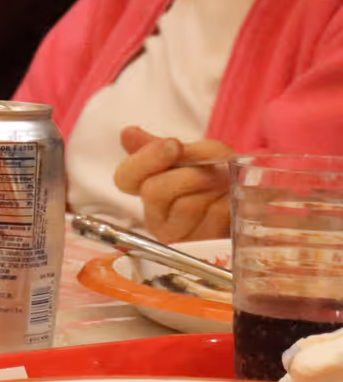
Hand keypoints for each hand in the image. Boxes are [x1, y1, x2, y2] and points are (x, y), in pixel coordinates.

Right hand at [115, 126, 234, 241]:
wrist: (255, 207)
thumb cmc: (221, 179)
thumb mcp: (196, 155)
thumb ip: (164, 146)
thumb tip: (128, 133)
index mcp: (147, 188)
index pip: (125, 177)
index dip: (146, 160)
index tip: (174, 145)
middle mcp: (154, 215)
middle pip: (155, 191)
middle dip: (191, 174)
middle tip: (217, 167)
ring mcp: (175, 236)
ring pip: (186, 205)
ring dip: (215, 187)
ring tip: (228, 184)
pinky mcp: (199, 248)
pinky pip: (212, 217)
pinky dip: (228, 201)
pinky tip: (233, 200)